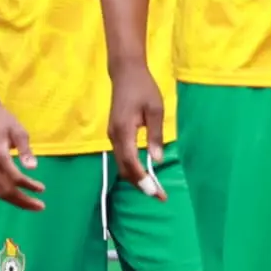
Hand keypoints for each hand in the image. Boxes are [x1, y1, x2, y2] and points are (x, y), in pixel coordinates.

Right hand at [0, 97, 44, 211]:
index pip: (14, 177)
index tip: (42, 189)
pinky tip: (19, 197)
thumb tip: (33, 167)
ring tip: (32, 206)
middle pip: (5, 190)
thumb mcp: (19, 132)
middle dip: (23, 200)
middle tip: (40, 206)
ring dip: (16, 201)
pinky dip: (7, 195)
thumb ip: (26, 151)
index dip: (29, 185)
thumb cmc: (3, 121)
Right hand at [106, 59, 167, 196]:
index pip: (130, 162)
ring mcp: (112, 135)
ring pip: (121, 164)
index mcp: (123, 131)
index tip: (155, 193)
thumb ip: (155, 135)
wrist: (125, 74)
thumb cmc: (143, 89)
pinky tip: (143, 173)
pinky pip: (121, 157)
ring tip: (153, 188)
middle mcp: (114, 136)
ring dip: (135, 178)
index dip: (142, 180)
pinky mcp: (114, 134)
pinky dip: (131, 168)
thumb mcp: (155, 110)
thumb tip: (156, 160)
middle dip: (140, 184)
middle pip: (123, 168)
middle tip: (159, 196)